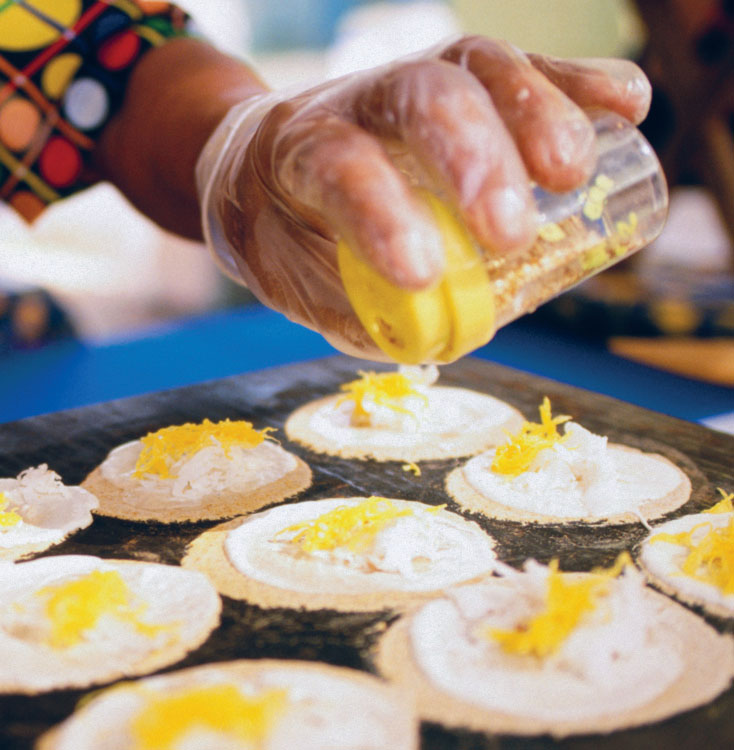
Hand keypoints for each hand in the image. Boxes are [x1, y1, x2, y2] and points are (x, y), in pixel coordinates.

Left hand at [197, 36, 650, 358]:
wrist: (265, 170)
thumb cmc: (289, 233)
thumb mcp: (300, 282)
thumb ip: (361, 307)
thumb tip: (445, 332)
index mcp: (301, 152)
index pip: (340, 165)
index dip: (380, 212)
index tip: (423, 274)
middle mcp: (361, 99)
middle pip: (423, 97)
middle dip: (475, 159)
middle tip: (511, 233)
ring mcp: (415, 79)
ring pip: (478, 67)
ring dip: (537, 113)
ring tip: (575, 172)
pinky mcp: (462, 82)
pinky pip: (521, 69)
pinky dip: (575, 82)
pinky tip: (622, 104)